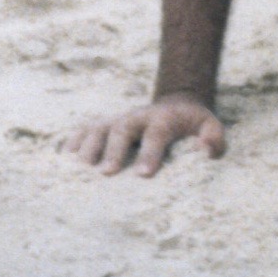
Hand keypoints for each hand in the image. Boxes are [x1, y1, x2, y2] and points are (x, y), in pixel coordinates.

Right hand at [65, 95, 225, 176]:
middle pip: (123, 127)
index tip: (144, 175)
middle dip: (114, 148)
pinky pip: (83, 130)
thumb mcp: (209, 125)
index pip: (157, 133)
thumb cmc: (191, 125)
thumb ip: (214, 137)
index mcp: (163, 118)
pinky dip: (72, 142)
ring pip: (99, 126)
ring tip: (79, 169)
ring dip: (88, 146)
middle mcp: (137, 116)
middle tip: (106, 172)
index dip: (151, 153)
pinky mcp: (102, 125)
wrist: (175, 103)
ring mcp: (117, 119)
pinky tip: (63, 160)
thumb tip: (207, 149)